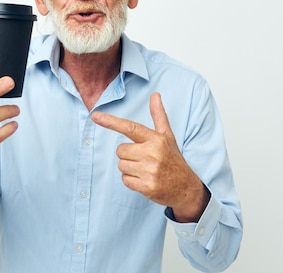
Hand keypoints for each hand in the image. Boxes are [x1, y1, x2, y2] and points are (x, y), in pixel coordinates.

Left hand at [91, 93, 208, 221]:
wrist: (186, 187)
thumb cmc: (173, 159)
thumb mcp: (167, 136)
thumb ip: (158, 115)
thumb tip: (155, 95)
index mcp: (156, 139)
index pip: (130, 127)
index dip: (111, 122)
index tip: (95, 116)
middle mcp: (153, 153)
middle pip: (120, 150)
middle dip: (128, 155)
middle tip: (143, 159)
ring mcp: (150, 171)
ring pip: (121, 166)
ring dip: (129, 169)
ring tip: (145, 170)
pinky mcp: (147, 186)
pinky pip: (125, 180)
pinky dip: (132, 181)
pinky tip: (144, 180)